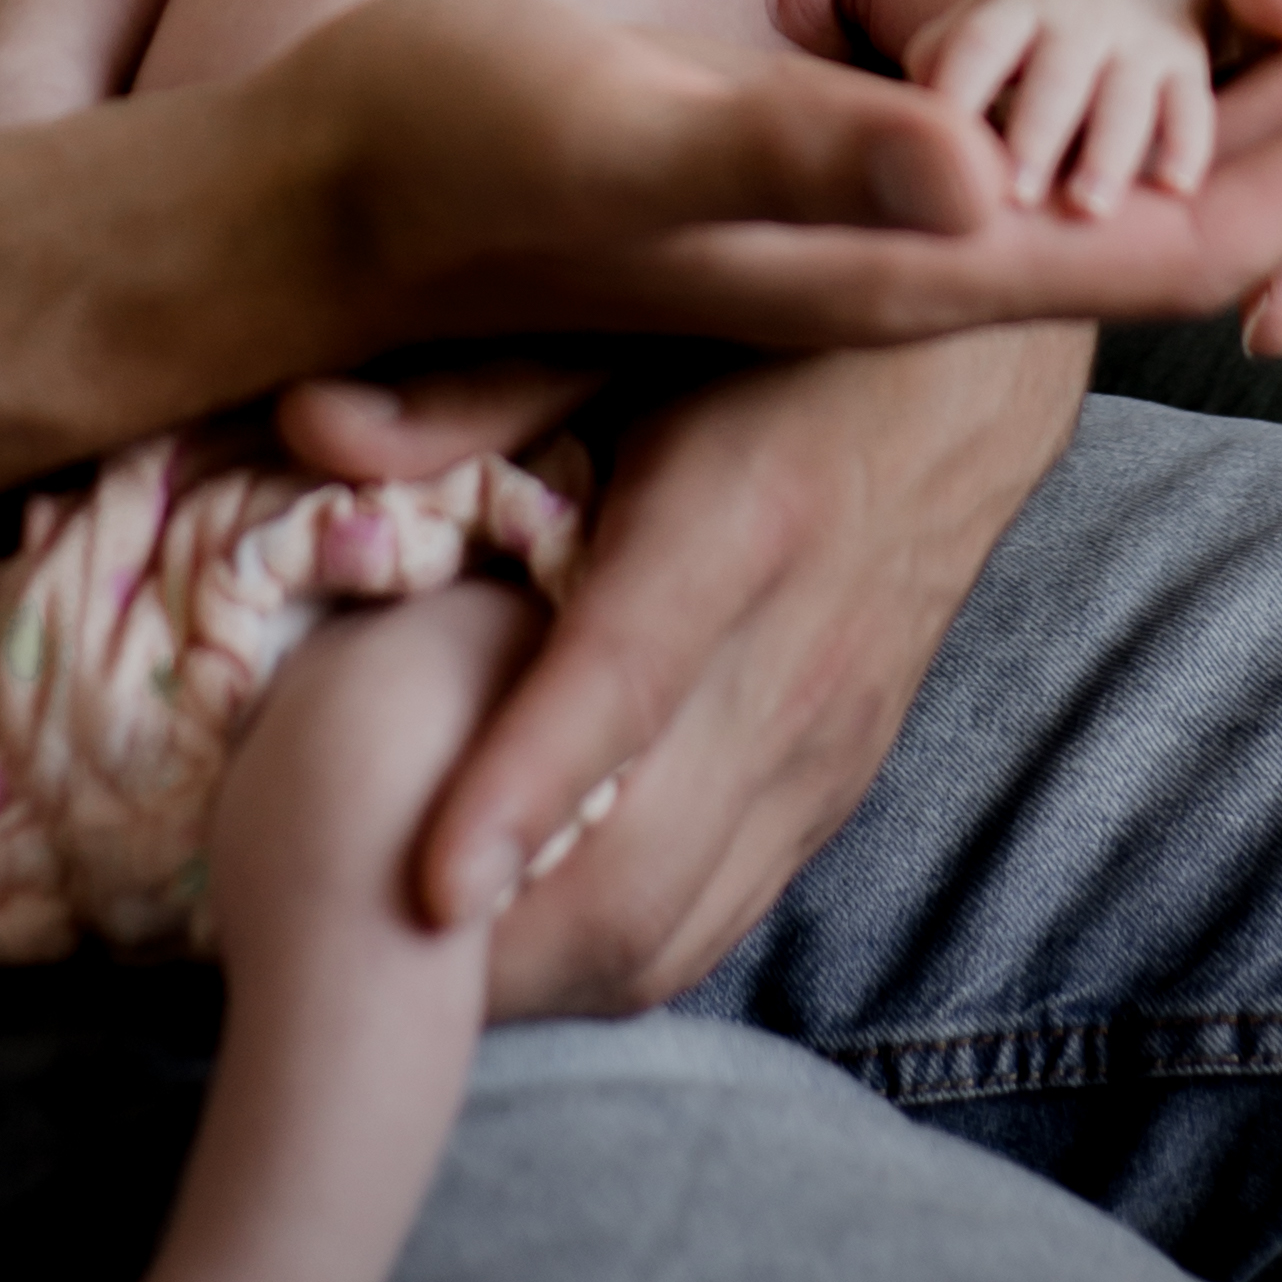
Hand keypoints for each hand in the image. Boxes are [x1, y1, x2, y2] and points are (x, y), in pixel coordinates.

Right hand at [200, 0, 1281, 378]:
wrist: (307, 211)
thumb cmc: (444, 150)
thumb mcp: (623, 136)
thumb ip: (803, 158)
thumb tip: (997, 173)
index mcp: (892, 256)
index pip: (1164, 230)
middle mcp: (903, 254)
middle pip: (1181, 198)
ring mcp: (863, 223)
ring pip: (1121, 173)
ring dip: (1265, 100)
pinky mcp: (815, 181)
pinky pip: (1033, 153)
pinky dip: (1138, 96)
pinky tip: (1174, 61)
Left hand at [272, 329, 1091, 983]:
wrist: (971, 369)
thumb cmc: (773, 324)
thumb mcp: (638, 312)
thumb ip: (480, 382)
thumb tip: (310, 427)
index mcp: (742, 515)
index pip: (627, 678)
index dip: (526, 788)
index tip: (429, 887)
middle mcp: (798, 658)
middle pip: (642, 864)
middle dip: (487, 944)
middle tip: (326, 946)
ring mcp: (826, 748)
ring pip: (669, 929)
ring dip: (529, 969)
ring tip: (387, 954)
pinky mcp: (831, 794)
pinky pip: (706, 924)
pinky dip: (594, 952)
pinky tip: (501, 917)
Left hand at [910, 0, 1217, 215]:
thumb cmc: (1034, 22)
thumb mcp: (981, 21)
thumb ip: (937, 64)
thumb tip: (900, 126)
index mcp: (1012, 10)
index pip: (979, 42)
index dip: (961, 88)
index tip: (942, 147)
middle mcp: (1077, 21)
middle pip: (1055, 76)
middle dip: (1036, 132)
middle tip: (1015, 196)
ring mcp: (1137, 43)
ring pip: (1126, 99)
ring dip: (1107, 152)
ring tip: (1088, 207)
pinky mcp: (1186, 68)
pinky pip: (1192, 106)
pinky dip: (1188, 146)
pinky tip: (1175, 188)